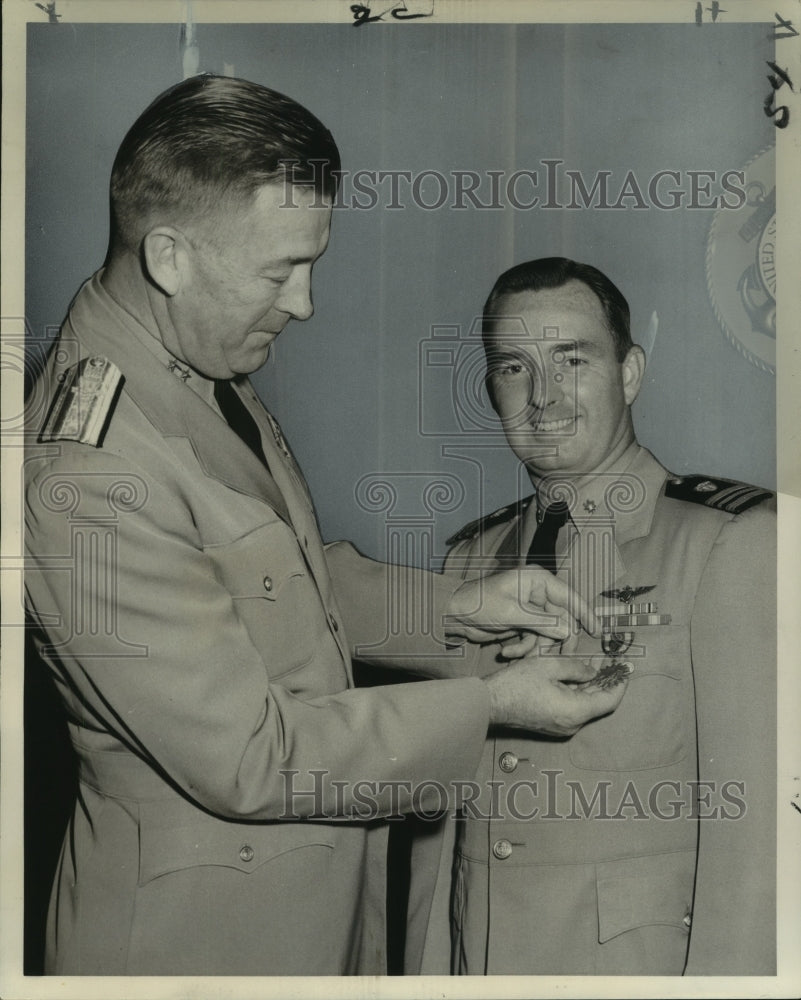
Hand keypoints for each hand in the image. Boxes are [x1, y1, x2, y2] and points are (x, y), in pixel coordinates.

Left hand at [445, 568, 596, 643]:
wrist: (453, 615)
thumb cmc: (479, 604)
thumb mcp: (512, 613)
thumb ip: (543, 623)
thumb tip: (567, 631)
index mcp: (537, 580)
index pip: (570, 597)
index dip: (585, 614)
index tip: (598, 632)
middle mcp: (537, 592)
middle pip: (561, 619)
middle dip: (554, 640)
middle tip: (553, 657)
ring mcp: (529, 609)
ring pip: (548, 633)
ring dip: (535, 647)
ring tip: (518, 654)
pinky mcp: (521, 622)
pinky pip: (534, 638)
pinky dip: (524, 648)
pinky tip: (508, 652)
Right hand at [483, 651, 630, 736]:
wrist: (490, 704)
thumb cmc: (516, 684)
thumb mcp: (548, 666)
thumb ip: (576, 668)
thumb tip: (593, 672)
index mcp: (575, 711)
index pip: (610, 700)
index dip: (620, 683)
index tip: (626, 668)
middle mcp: (572, 724)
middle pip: (599, 703)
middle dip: (607, 681)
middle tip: (613, 662)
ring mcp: (562, 726)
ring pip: (586, 704)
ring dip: (592, 685)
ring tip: (597, 663)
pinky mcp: (553, 724)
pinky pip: (573, 707)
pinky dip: (579, 691)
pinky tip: (578, 675)